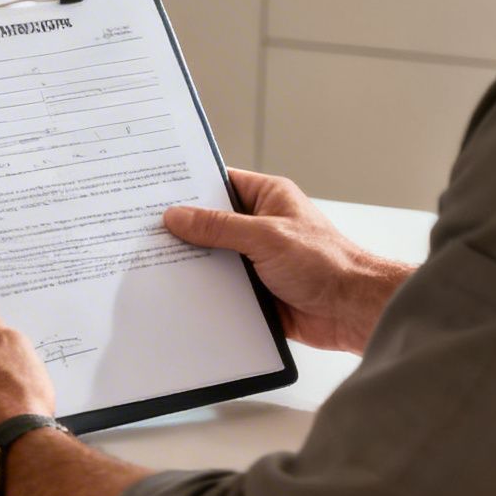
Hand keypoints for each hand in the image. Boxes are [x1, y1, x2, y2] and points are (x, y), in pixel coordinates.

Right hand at [164, 169, 411, 353]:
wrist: (353, 311)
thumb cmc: (326, 263)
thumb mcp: (266, 236)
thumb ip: (219, 227)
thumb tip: (177, 216)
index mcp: (267, 199)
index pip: (218, 184)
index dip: (187, 188)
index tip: (153, 192)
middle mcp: (259, 227)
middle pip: (209, 224)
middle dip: (182, 231)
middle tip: (142, 231)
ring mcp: (255, 261)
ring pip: (211, 259)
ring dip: (191, 265)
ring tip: (150, 265)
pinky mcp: (254, 293)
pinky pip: (220, 290)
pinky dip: (202, 294)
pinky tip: (176, 296)